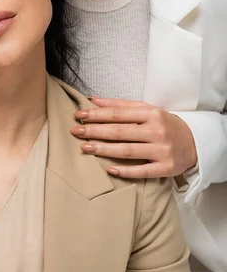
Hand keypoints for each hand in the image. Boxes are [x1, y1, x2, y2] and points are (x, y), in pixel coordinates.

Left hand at [70, 97, 197, 178]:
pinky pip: (142, 171)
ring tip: (85, 147)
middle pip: (120, 132)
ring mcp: (161, 150)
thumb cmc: (164, 124)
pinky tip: (109, 169)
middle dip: (95, 131)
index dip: (97, 114)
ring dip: (104, 149)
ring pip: (128, 151)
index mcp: (151, 114)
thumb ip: (120, 105)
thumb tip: (94, 100)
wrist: (195, 142)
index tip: (79, 115)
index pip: (119, 114)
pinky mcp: (166, 168)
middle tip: (76, 131)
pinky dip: (125, 171)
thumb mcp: (146, 109)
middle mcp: (156, 131)